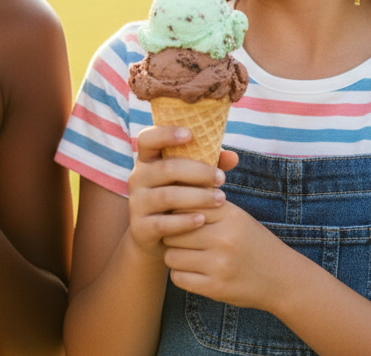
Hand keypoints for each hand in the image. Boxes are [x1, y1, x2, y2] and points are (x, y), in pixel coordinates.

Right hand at [125, 126, 231, 261]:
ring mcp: (137, 203)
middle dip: (198, 172)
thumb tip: (234, 157)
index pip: (147, 139)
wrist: (154, 237)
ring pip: (167, 196)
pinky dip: (184, 221)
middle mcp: (138, 178)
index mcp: (147, 160)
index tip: (190, 134)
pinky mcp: (139, 228)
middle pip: (166, 168)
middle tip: (222, 178)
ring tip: (221, 199)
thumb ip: (208, 165)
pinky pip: (163, 223)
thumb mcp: (189, 179)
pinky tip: (202, 220)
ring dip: (197, 197)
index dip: (165, 134)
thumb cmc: (177, 198)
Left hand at [162, 200, 292, 311]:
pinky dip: (181, 275)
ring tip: (188, 256)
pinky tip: (194, 272)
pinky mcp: (216, 288)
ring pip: (171, 256)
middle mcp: (224, 238)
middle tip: (183, 240)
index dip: (176, 214)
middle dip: (173, 236)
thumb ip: (206, 204)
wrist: (281, 278)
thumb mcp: (235, 216)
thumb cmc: (251, 242)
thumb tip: (168, 194)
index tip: (180, 220)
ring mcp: (220, 265)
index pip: (182, 207)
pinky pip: (178, 278)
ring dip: (175, 257)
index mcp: (229, 214)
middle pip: (172, 232)